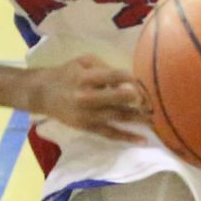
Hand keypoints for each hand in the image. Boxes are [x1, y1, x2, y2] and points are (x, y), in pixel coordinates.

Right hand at [29, 55, 150, 142]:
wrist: (43, 94)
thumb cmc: (67, 74)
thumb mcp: (83, 61)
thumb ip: (105, 68)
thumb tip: (128, 80)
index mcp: (86, 77)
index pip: (116, 76)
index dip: (133, 78)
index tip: (144, 81)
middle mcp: (87, 97)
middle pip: (120, 98)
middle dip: (140, 98)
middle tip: (153, 98)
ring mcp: (88, 114)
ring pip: (119, 116)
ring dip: (140, 118)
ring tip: (157, 118)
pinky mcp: (88, 127)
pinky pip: (110, 134)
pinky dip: (127, 137)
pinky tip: (143, 139)